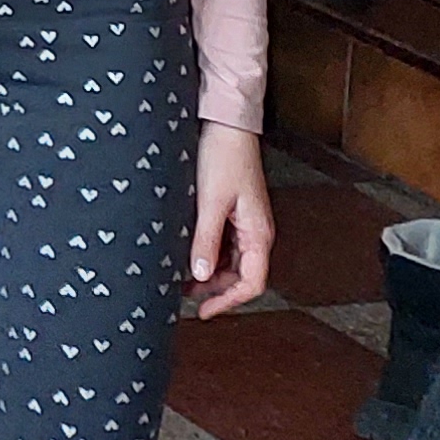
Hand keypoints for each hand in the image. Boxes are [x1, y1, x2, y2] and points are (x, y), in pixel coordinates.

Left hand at [189, 124, 274, 314]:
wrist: (227, 127)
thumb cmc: (224, 158)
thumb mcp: (210, 203)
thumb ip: (206, 240)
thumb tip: (200, 274)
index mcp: (259, 234)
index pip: (252, 283)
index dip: (228, 301)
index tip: (204, 311)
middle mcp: (257, 233)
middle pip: (241, 276)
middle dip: (215, 289)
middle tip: (184, 295)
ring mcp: (247, 223)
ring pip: (232, 261)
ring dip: (210, 272)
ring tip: (181, 277)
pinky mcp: (235, 213)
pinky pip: (225, 244)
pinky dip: (209, 254)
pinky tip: (189, 254)